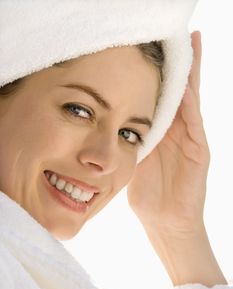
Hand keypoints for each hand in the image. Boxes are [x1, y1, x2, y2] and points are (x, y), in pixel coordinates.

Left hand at [127, 31, 209, 237]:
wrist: (164, 222)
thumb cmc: (148, 196)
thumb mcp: (134, 163)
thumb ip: (130, 143)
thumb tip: (113, 124)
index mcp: (160, 134)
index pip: (160, 99)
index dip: (158, 77)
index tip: (152, 54)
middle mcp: (177, 132)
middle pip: (179, 93)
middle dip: (180, 67)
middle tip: (181, 37)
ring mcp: (191, 139)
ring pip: (190, 100)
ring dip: (191, 74)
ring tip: (192, 46)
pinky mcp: (200, 150)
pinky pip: (194, 120)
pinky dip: (192, 101)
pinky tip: (188, 83)